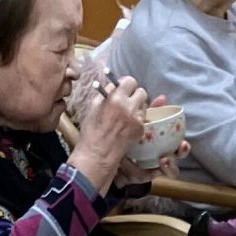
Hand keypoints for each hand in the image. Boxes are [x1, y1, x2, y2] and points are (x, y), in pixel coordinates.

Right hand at [70, 72, 147, 189]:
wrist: (98, 154)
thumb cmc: (92, 130)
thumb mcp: (95, 106)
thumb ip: (107, 92)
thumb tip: (115, 84)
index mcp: (116, 99)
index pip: (131, 81)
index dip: (126, 84)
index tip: (122, 88)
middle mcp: (130, 107)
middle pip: (142, 92)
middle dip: (134, 94)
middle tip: (126, 100)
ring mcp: (138, 119)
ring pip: (144, 105)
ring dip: (137, 106)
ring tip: (126, 114)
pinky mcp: (141, 130)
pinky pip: (142, 118)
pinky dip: (137, 118)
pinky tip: (127, 125)